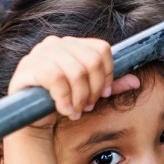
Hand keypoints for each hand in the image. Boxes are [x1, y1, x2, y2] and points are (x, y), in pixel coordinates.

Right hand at [7, 36, 139, 123]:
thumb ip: (109, 86)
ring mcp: (39, 53)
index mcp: (72, 44)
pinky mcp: (27, 68)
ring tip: (75, 111)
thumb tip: (136, 81)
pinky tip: (63, 110)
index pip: (101, 50)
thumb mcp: (88, 93)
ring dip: (79, 97)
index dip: (107, 75)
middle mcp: (55, 43)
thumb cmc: (61, 102)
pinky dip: (64, 98)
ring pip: (75, 71)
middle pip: (91, 61)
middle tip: (86, 107)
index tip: (102, 94)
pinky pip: (56, 78)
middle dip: (93, 90)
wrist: (32, 120)